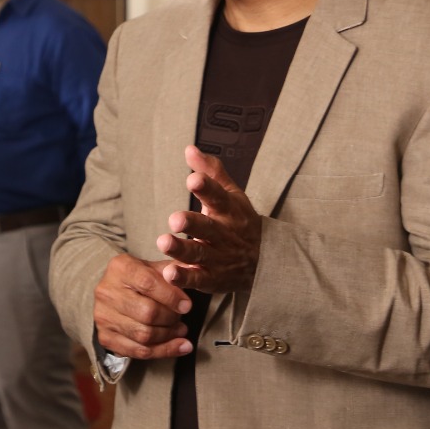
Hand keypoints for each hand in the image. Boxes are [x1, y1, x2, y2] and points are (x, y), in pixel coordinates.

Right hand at [92, 253, 192, 359]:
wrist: (112, 293)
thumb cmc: (139, 279)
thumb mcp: (155, 267)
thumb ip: (174, 270)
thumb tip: (194, 271)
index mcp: (120, 268)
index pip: (148, 283)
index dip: (171, 297)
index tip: (187, 305)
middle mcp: (107, 291)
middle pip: (147, 313)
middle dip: (171, 318)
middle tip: (181, 317)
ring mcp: (103, 316)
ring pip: (144, 335)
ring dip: (169, 336)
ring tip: (180, 330)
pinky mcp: (105, 337)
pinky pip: (139, 351)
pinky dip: (163, 351)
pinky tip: (179, 347)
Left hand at [156, 145, 261, 292]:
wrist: (265, 261)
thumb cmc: (240, 221)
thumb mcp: (231, 194)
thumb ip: (211, 172)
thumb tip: (189, 149)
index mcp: (229, 210)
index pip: (219, 197)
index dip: (207, 188)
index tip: (194, 179)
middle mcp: (225, 234)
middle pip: (209, 228)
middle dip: (192, 223)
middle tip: (175, 219)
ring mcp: (219, 257)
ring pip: (200, 253)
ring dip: (182, 249)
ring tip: (163, 242)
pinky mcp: (213, 278)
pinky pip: (199, 279)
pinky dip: (185, 277)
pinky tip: (169, 272)